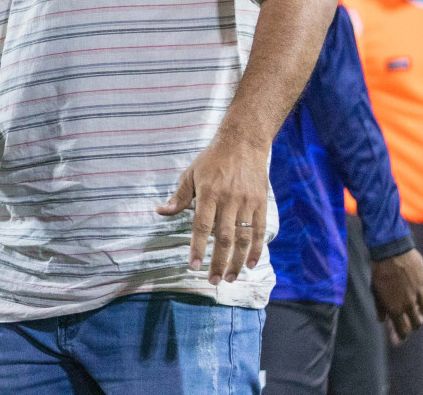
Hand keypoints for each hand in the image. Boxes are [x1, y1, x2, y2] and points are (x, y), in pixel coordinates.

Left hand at [156, 132, 268, 284]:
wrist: (243, 142)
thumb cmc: (212, 159)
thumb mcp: (191, 173)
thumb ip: (179, 196)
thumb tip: (161, 212)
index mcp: (209, 193)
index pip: (202, 226)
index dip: (198, 247)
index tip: (194, 266)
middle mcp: (229, 199)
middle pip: (224, 237)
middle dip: (218, 261)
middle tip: (213, 281)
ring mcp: (247, 202)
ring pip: (243, 238)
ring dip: (237, 261)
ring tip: (230, 278)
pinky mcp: (261, 203)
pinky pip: (258, 230)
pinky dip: (255, 249)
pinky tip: (250, 264)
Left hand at [370, 248, 422, 342]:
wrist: (390, 250)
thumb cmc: (379, 270)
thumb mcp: (375, 290)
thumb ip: (380, 307)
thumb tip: (381, 320)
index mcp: (395, 308)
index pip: (403, 330)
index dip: (402, 335)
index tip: (401, 337)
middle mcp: (409, 304)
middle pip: (417, 323)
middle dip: (413, 324)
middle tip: (410, 321)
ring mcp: (420, 293)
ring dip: (421, 310)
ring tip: (416, 305)